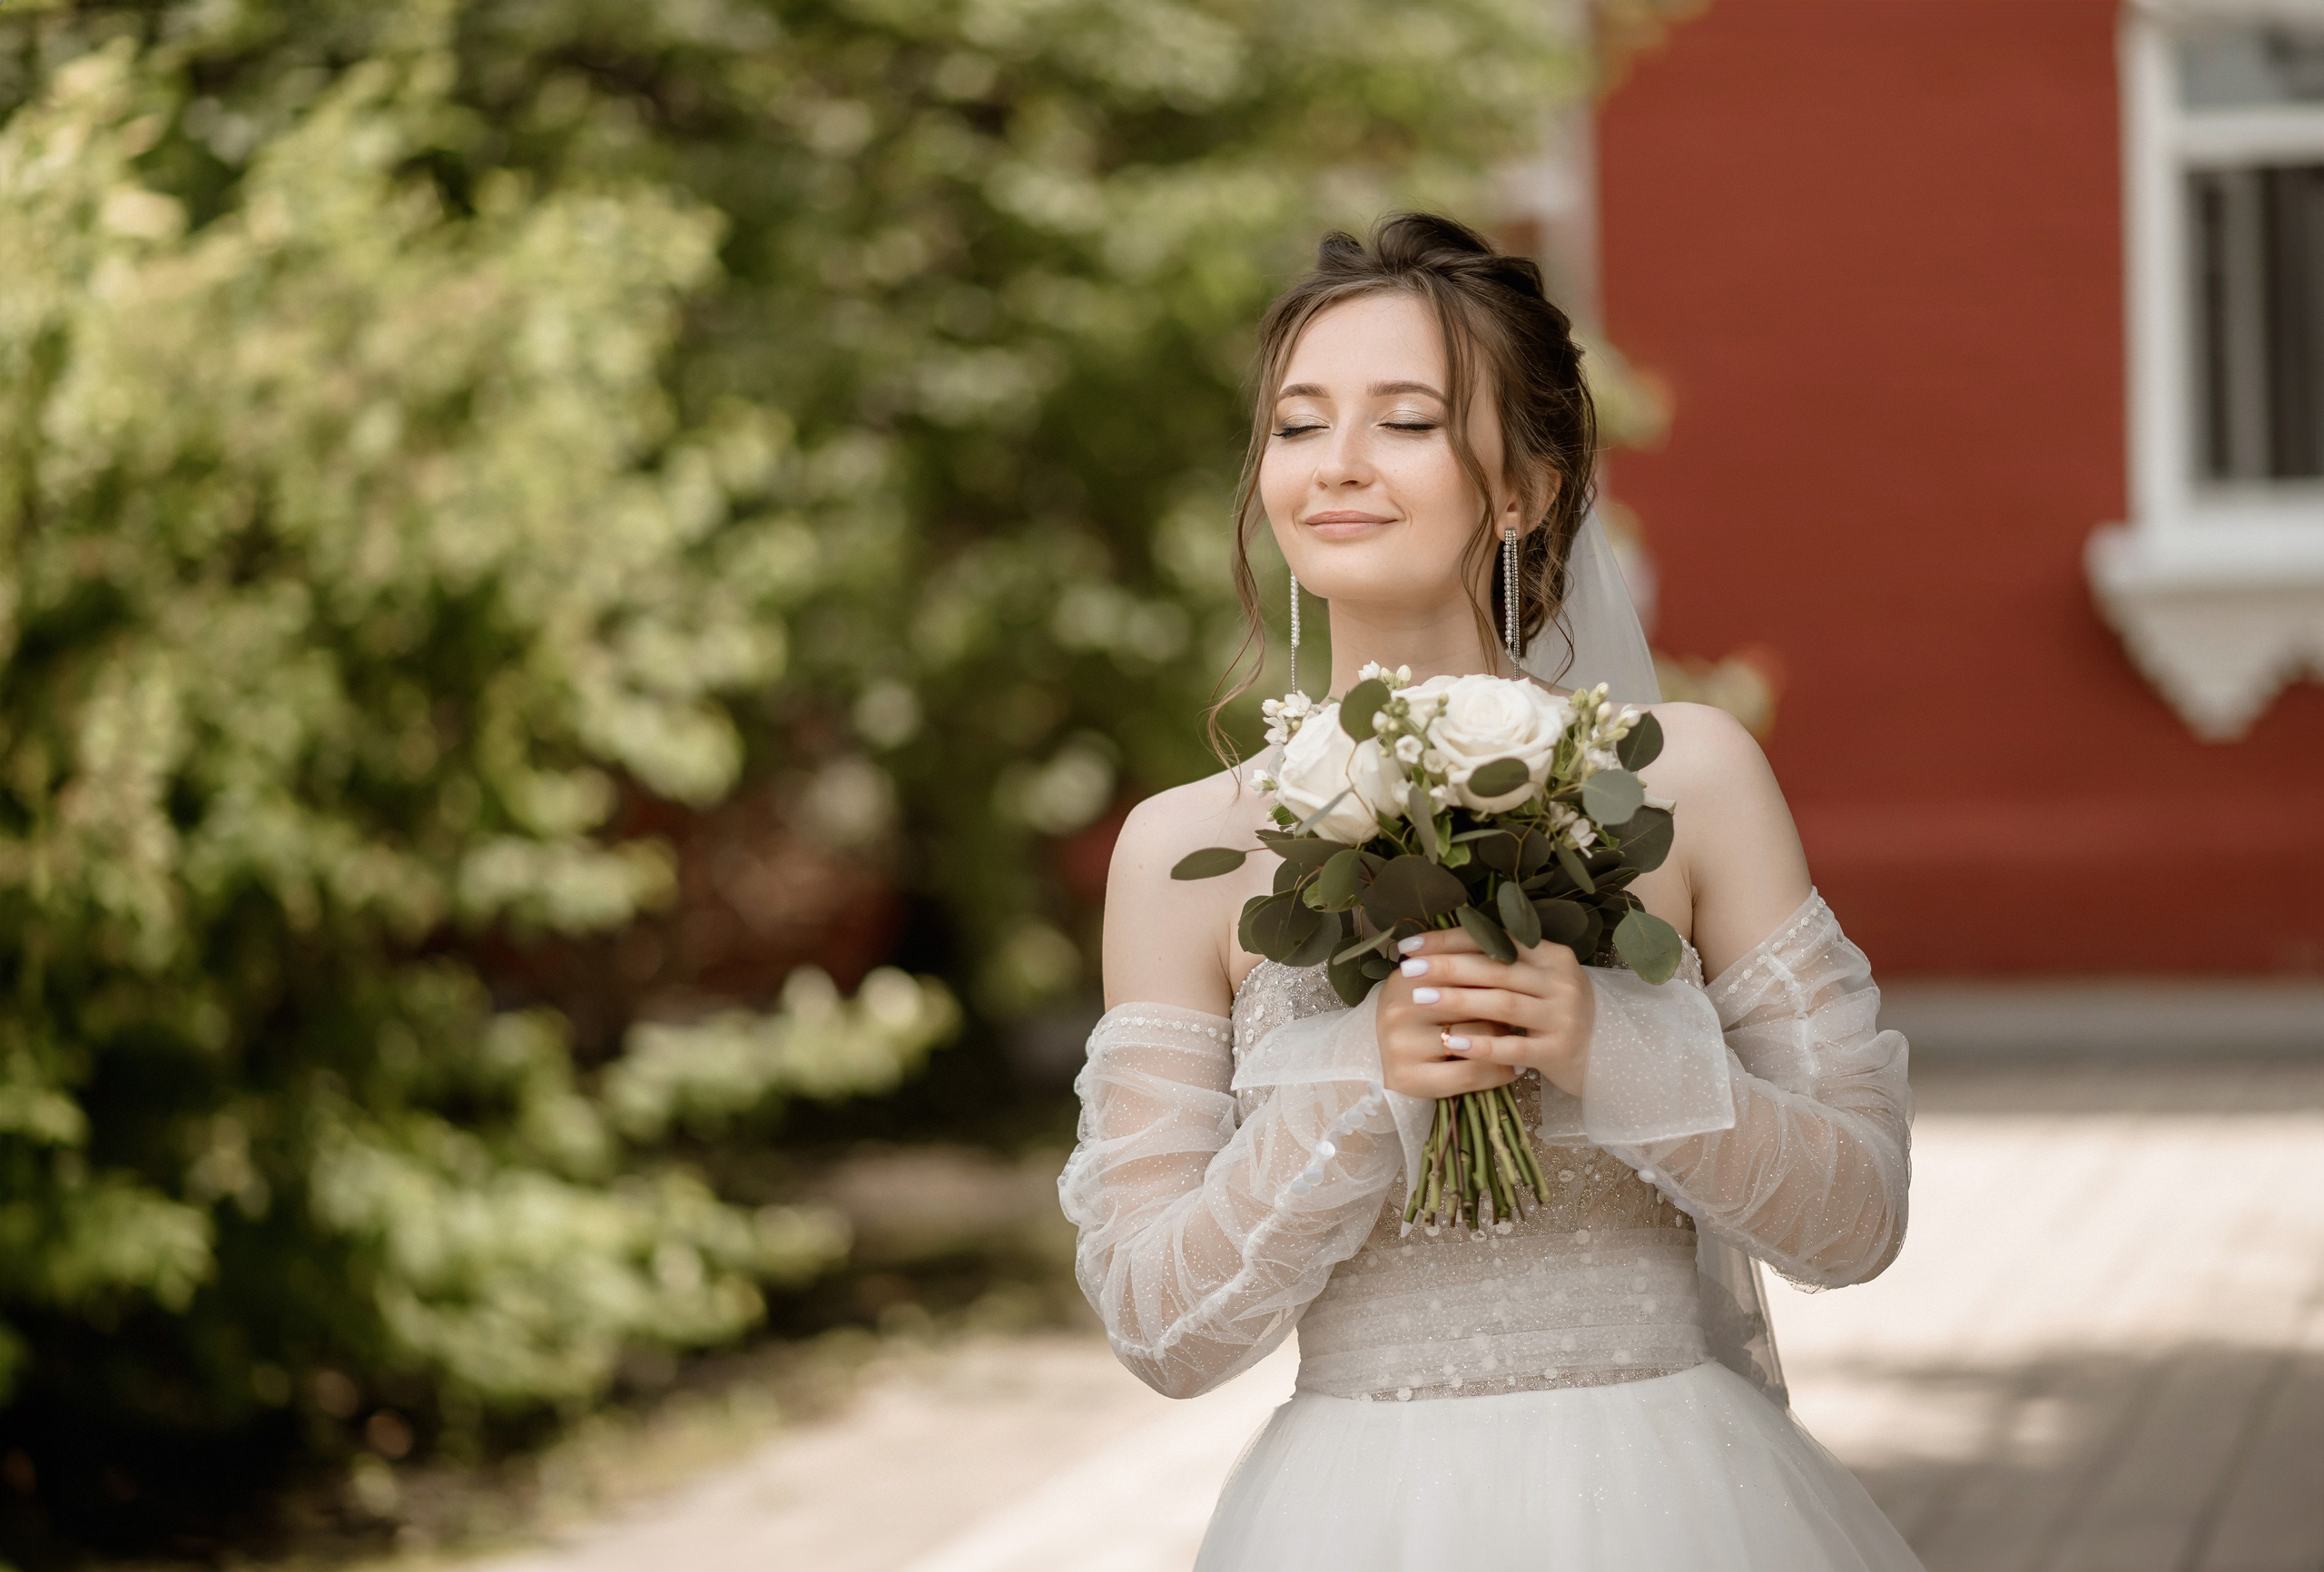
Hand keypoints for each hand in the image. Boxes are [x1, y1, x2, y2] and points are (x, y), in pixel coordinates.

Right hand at [1375, 928, 1521, 1100]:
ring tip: (1521, 1039)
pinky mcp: (1409, 1078)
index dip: (1499, 972)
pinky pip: (1470, 1074)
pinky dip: (1499, 1072)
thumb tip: (1509, 946)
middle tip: (1528, 1010)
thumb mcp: (1429, 986)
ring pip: (1476, 1039)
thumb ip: (1459, 965)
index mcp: (1406, 978)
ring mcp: (1401, 1045)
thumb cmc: (1419, 1019)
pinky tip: (1515, 1068)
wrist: (1379, 1063)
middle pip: (1472, 1001)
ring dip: (1506, 1040)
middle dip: (1504, 1007)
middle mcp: (1400, 1009)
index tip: (1524, 977)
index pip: (1463, 967)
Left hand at [1384, 927, 1595, 1099]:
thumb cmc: (1556, 1011)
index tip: (1411, 945)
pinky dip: (1482, 1045)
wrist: (1607, 1054)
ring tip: (1420, 1000)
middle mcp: (1561, 980)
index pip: (1496, 939)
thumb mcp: (1539, 979)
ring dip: (1458, 1001)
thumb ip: (1502, 962)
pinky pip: (1515, 1046)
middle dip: (1448, 967)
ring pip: (1503, 1004)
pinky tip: (1452, 1043)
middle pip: (1496, 969)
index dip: (1451, 940)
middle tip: (1409, 970)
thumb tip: (1438, 949)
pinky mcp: (1559, 1051)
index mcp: (1551, 954)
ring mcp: (1564, 1016)